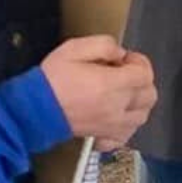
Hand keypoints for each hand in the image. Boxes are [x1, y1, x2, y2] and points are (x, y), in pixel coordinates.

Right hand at [41, 35, 157, 147]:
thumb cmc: (51, 79)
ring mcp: (111, 125)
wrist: (32, 109)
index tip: (125, 60)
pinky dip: (127, 126)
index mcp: (111, 84)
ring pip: (142, 116)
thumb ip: (103, 45)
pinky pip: (126, 135)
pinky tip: (116, 115)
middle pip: (149, 96)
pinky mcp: (102, 137)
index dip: (139, 62)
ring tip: (122, 93)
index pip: (145, 74)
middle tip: (125, 74)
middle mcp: (117, 107)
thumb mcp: (74, 48)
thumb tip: (120, 54)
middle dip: (142, 81)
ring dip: (138, 103)